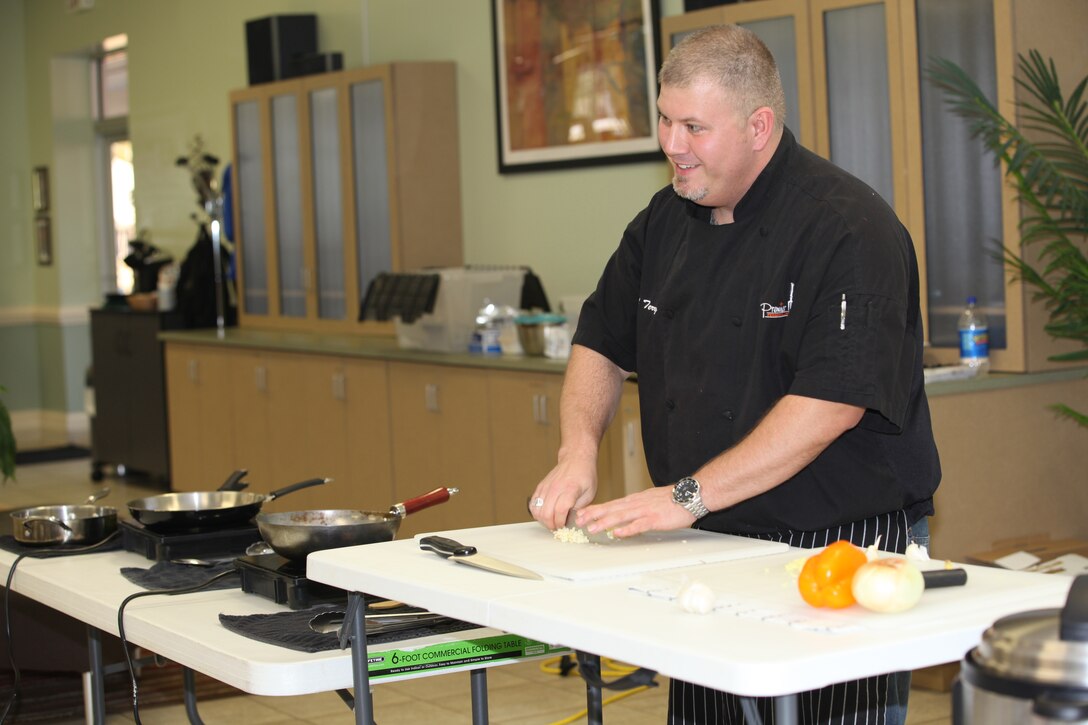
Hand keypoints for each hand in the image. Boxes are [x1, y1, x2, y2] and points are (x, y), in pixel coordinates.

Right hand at [529, 455, 597, 529]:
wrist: (576, 459)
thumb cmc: (585, 475)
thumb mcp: (590, 493)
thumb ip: (580, 507)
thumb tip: (571, 520)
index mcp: (570, 489)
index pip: (560, 510)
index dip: (560, 522)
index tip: (563, 526)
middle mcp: (556, 487)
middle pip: (546, 512)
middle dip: (551, 525)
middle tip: (557, 527)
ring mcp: (546, 486)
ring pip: (537, 509)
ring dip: (543, 520)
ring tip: (550, 522)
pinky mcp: (541, 486)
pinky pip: (533, 503)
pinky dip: (536, 512)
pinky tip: (543, 514)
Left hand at [574, 485, 694, 537]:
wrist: (689, 495)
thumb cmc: (670, 500)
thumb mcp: (648, 501)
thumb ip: (634, 508)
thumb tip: (622, 516)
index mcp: (634, 501)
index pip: (611, 505)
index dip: (595, 509)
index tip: (581, 514)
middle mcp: (636, 504)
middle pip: (612, 509)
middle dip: (594, 515)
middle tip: (579, 520)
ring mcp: (645, 511)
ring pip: (621, 516)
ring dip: (606, 522)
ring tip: (592, 528)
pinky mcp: (655, 519)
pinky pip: (639, 525)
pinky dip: (627, 529)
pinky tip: (617, 533)